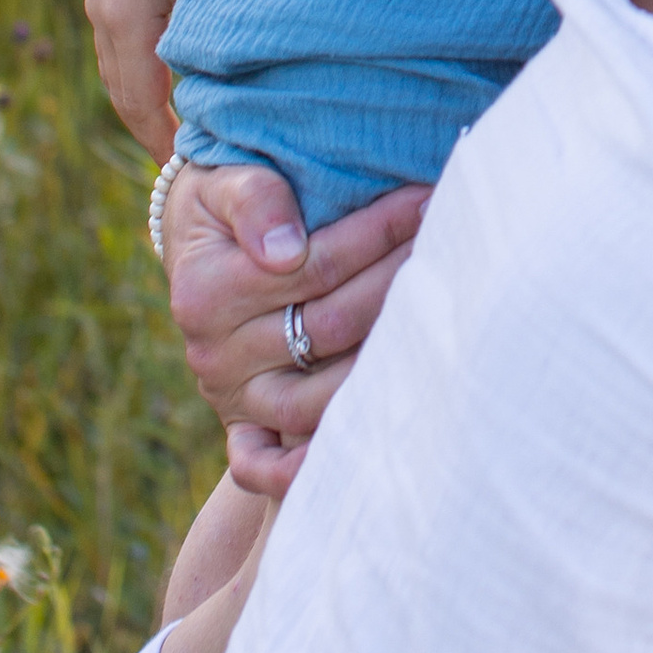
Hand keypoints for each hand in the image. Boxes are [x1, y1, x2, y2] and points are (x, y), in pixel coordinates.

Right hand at [85, 0, 210, 158]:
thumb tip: (223, 91)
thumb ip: (214, 28)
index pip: (141, 106)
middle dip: (155, 134)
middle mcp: (106, 11)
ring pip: (122, 68)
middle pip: (126, 95)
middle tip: (195, 169)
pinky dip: (147, 68)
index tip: (195, 179)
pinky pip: (125, 40)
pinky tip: (179, 73)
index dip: (165, 145)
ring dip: (149, 102)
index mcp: (127, 17)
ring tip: (189, 134)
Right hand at [162, 161, 431, 496]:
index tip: (429, 202)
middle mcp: (215, 353)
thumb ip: (255, 201)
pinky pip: (263, 464)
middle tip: (453, 246)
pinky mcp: (242, 427)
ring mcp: (232, 396)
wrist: (199, 245)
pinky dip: (301, 469)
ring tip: (439, 316)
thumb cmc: (227, 201)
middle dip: (399, 283)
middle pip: (331, 326)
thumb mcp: (226, 182)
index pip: (315, 266)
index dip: (379, 233)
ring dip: (384, 361)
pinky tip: (354, 450)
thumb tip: (284, 251)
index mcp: (207, 290)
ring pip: (318, 397)